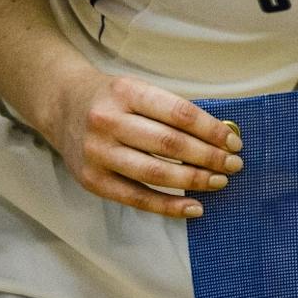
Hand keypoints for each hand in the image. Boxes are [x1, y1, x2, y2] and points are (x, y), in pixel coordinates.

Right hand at [46, 70, 242, 217]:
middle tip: (234, 165)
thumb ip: (174, 112)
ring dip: (194, 180)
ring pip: (155, 172)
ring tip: (220, 182)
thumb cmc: (115, 99)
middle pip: (169, 144)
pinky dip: (168, 205)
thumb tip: (221, 138)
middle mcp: (108, 122)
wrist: (62, 106)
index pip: (180, 113)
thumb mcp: (140, 90)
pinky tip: (194, 207)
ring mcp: (97, 153)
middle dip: (209, 157)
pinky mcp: (91, 180)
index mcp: (127, 92)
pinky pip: (136, 198)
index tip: (234, 143)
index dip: (212, 130)